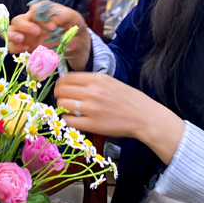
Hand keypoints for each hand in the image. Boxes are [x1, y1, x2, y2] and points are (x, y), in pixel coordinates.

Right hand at [8, 2, 90, 70]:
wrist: (77, 44)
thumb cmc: (73, 26)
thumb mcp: (74, 18)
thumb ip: (65, 15)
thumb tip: (53, 19)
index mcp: (42, 11)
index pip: (34, 10)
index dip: (40, 17)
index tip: (53, 26)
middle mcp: (32, 21)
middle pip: (18, 20)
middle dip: (24, 26)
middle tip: (38, 32)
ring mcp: (27, 34)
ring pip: (11, 32)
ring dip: (12, 35)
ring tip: (21, 40)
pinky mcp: (27, 46)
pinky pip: (14, 46)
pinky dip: (14, 47)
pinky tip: (23, 48)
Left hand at [54, 72, 183, 163]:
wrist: (144, 116)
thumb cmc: (129, 99)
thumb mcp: (111, 82)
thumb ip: (92, 82)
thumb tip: (72, 84)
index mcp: (97, 79)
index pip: (67, 78)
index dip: (61, 84)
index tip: (61, 89)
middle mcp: (92, 91)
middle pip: (61, 90)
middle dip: (59, 95)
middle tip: (62, 100)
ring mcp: (91, 108)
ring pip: (62, 105)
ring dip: (61, 108)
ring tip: (68, 111)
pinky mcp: (92, 124)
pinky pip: (69, 121)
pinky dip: (67, 120)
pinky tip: (73, 120)